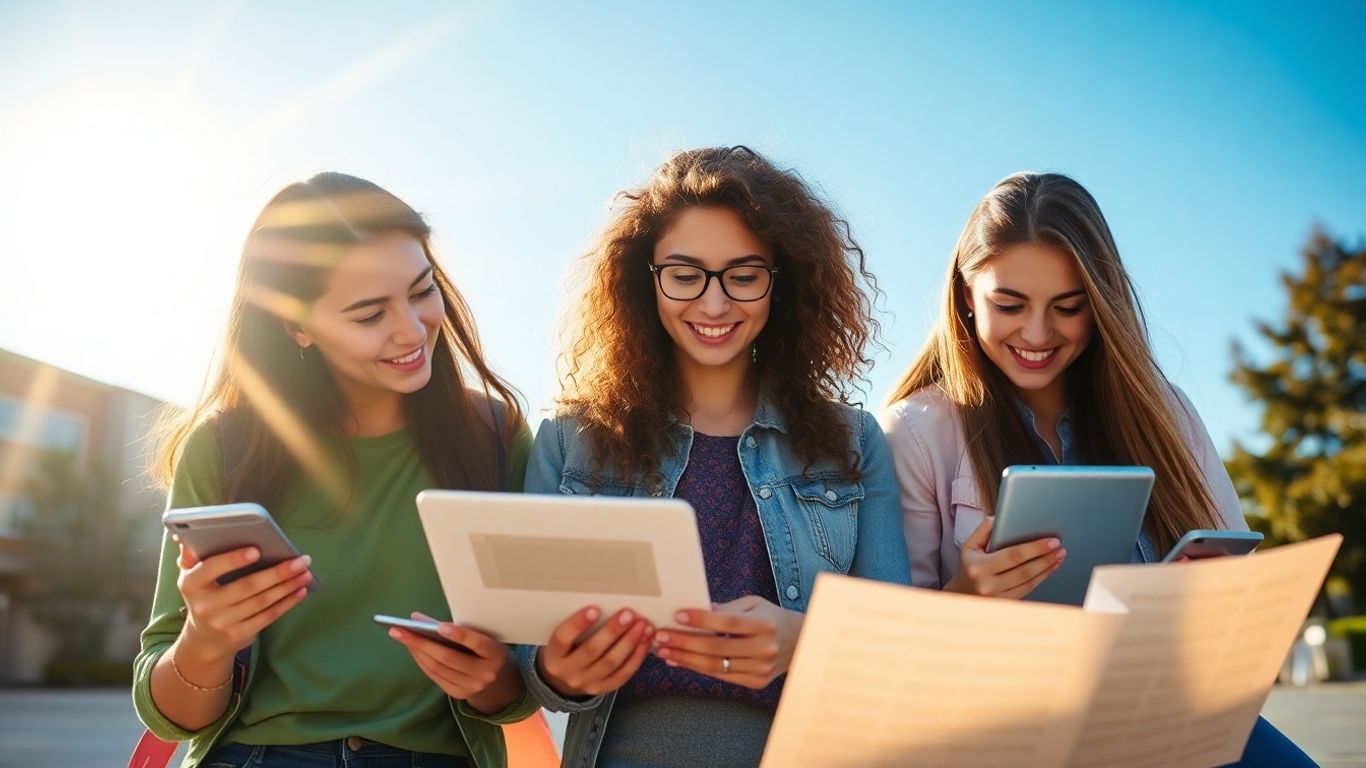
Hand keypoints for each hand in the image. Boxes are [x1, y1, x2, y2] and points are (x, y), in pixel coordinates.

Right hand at [175, 541, 312, 661]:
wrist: (203, 639)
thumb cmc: (204, 595)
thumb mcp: (192, 576)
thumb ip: (191, 555)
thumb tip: (184, 536)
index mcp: (191, 584)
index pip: (211, 569)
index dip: (233, 560)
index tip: (257, 550)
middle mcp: (205, 605)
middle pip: (246, 586)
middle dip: (277, 572)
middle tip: (300, 560)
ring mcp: (223, 622)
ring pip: (261, 601)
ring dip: (287, 586)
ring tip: (305, 572)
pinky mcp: (239, 634)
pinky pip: (268, 616)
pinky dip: (287, 602)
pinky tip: (301, 590)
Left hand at [389, 612, 520, 713]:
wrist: (502, 685)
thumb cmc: (490, 652)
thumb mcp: (486, 639)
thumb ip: (462, 630)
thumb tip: (422, 619)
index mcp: (495, 655)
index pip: (477, 644)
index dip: (459, 635)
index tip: (440, 627)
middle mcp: (484, 674)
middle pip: (448, 658)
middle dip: (421, 643)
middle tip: (399, 630)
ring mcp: (471, 687)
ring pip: (437, 668)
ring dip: (417, 651)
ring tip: (402, 637)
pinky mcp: (458, 695)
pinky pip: (435, 676)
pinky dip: (422, 662)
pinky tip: (413, 650)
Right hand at [537, 606, 652, 697]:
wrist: (563, 679)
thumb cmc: (567, 647)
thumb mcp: (564, 637)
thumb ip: (577, 625)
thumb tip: (605, 599)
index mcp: (554, 655)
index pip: (563, 639)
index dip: (577, 624)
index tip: (594, 608)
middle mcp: (568, 672)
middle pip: (591, 651)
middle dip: (612, 631)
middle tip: (628, 613)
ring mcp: (586, 683)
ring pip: (611, 663)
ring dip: (630, 642)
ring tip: (643, 625)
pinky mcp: (603, 689)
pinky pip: (623, 674)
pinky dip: (636, 656)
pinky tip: (645, 641)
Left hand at [654, 595, 802, 689]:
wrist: (800, 643)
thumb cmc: (771, 618)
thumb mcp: (753, 604)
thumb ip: (726, 609)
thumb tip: (694, 610)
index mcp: (764, 624)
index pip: (727, 622)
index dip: (701, 620)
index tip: (677, 615)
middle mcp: (764, 648)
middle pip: (716, 648)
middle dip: (684, 642)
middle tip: (661, 637)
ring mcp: (760, 669)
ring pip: (715, 666)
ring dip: (685, 659)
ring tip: (664, 651)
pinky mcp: (756, 682)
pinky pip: (721, 676)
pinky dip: (697, 669)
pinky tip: (680, 661)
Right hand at [945, 517, 1063, 598]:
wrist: (961, 595)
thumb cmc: (968, 567)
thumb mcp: (969, 546)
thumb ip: (983, 531)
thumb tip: (998, 518)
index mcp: (979, 568)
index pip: (1012, 556)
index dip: (1035, 548)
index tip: (1052, 541)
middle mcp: (988, 585)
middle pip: (1024, 570)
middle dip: (1045, 558)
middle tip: (1060, 548)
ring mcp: (998, 598)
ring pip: (1029, 582)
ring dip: (1047, 569)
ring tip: (1059, 557)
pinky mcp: (1005, 605)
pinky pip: (1027, 590)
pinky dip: (1040, 579)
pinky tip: (1048, 569)